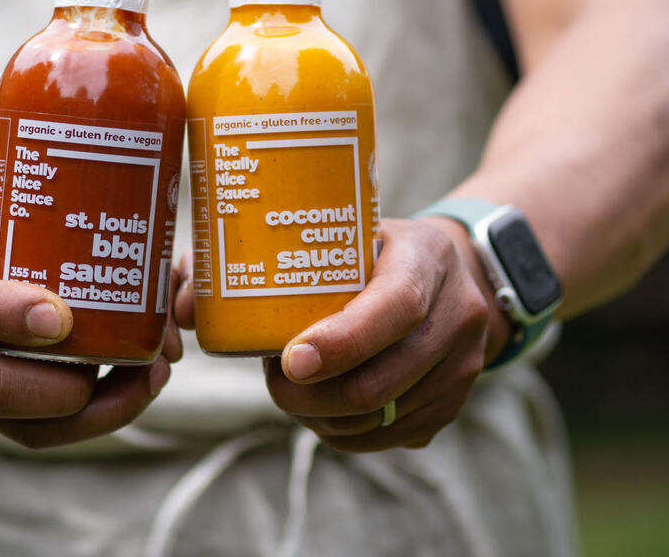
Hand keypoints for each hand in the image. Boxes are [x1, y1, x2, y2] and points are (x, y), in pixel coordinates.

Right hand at [0, 202, 179, 448]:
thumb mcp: (8, 209)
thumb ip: (64, 227)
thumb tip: (165, 268)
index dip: (5, 313)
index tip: (62, 316)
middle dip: (64, 388)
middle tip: (127, 361)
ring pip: (19, 425)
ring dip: (95, 413)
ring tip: (149, 379)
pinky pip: (38, 431)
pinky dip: (94, 418)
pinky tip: (135, 389)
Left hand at [263, 217, 508, 452]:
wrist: (456, 275)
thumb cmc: (384, 251)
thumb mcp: (355, 232)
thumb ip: (303, 259)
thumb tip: (205, 303)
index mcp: (428, 259)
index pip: (395, 308)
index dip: (341, 343)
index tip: (289, 361)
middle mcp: (458, 315)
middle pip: (381, 381)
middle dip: (314, 396)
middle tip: (276, 381)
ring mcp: (463, 365)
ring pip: (381, 418)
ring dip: (325, 417)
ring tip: (295, 393)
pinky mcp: (455, 403)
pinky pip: (392, 436)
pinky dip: (348, 433)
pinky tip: (324, 410)